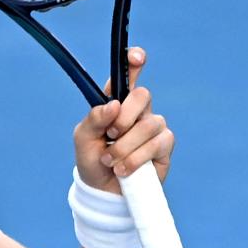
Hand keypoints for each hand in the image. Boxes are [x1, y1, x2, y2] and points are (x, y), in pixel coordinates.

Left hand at [72, 47, 173, 194]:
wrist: (103, 191)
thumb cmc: (92, 160)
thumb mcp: (83, 139)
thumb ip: (94, 119)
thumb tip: (112, 106)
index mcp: (116, 102)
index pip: (129, 75)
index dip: (135, 61)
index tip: (137, 57)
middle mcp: (138, 111)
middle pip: (143, 95)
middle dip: (125, 117)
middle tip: (110, 135)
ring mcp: (153, 127)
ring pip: (148, 124)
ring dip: (125, 146)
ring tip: (111, 160)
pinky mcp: (164, 146)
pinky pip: (157, 144)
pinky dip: (135, 158)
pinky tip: (123, 169)